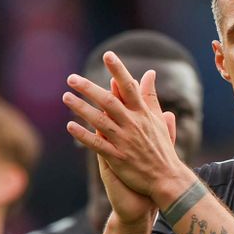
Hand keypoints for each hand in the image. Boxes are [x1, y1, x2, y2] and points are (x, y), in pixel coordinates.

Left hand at [63, 55, 182, 210]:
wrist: (167, 179)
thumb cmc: (162, 148)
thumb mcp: (158, 120)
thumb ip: (151, 96)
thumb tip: (150, 73)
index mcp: (143, 114)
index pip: (129, 87)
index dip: (119, 70)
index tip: (108, 55)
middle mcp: (133, 125)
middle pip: (108, 101)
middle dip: (89, 88)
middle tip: (71, 78)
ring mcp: (124, 142)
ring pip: (99, 121)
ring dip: (81, 108)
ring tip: (66, 97)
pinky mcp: (118, 158)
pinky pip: (97, 144)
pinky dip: (83, 135)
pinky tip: (70, 126)